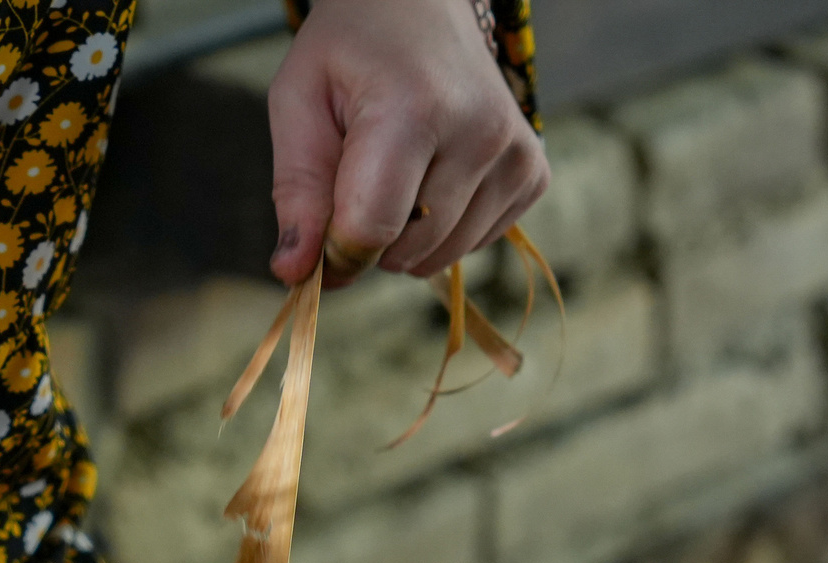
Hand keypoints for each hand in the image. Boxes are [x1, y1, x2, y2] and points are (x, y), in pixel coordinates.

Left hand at [268, 0, 548, 285]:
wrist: (422, 10)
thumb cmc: (352, 50)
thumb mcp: (299, 100)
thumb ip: (296, 190)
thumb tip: (295, 272)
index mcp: (415, 109)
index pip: (370, 228)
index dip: (333, 250)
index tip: (316, 234)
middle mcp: (480, 133)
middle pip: (406, 249)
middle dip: (367, 237)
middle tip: (356, 176)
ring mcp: (515, 155)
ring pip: (440, 256)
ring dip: (404, 236)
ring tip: (396, 169)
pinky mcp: (532, 174)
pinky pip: (475, 244)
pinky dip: (443, 229)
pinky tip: (432, 175)